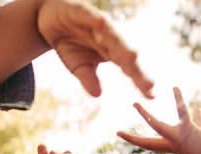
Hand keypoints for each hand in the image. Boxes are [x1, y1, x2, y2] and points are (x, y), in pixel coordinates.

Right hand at [37, 0, 153, 97]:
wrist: (50, 18)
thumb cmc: (70, 43)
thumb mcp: (77, 65)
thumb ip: (88, 78)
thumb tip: (97, 95)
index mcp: (111, 52)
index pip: (129, 68)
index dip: (140, 81)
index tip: (151, 95)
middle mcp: (109, 38)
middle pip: (125, 53)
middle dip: (137, 68)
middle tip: (148, 83)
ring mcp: (97, 24)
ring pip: (112, 35)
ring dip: (121, 45)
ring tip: (132, 57)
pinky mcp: (82, 11)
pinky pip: (89, 15)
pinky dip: (95, 20)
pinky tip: (101, 24)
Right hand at [117, 87, 200, 153]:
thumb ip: (197, 121)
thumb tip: (197, 110)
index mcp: (171, 145)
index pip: (149, 144)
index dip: (134, 140)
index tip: (120, 134)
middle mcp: (171, 144)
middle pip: (147, 143)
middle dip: (132, 139)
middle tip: (117, 133)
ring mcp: (178, 138)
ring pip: (157, 126)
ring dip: (144, 116)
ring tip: (134, 104)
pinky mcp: (188, 130)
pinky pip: (181, 112)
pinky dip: (178, 99)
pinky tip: (174, 88)